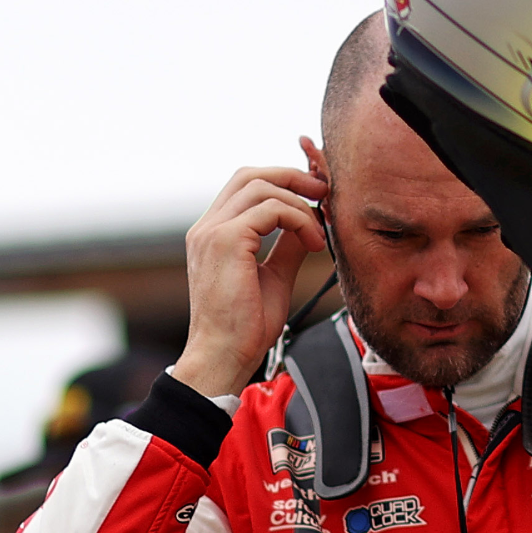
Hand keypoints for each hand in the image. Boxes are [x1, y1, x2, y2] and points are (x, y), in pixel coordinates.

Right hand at [171, 140, 328, 396]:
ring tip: (319, 234)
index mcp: (214, 233)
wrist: (224, 357)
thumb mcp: (275, 276)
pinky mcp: (226, 240)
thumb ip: (288, 246)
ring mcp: (212, 231)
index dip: (283, 181)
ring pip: (262, 186)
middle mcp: (207, 227)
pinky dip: (299, 219)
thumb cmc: (245, 326)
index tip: (316, 196)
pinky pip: (271, 209)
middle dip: (292, 177)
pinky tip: (313, 244)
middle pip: (251, 174)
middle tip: (324, 193)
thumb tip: (310, 222)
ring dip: (300, 204)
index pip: (246, 186)